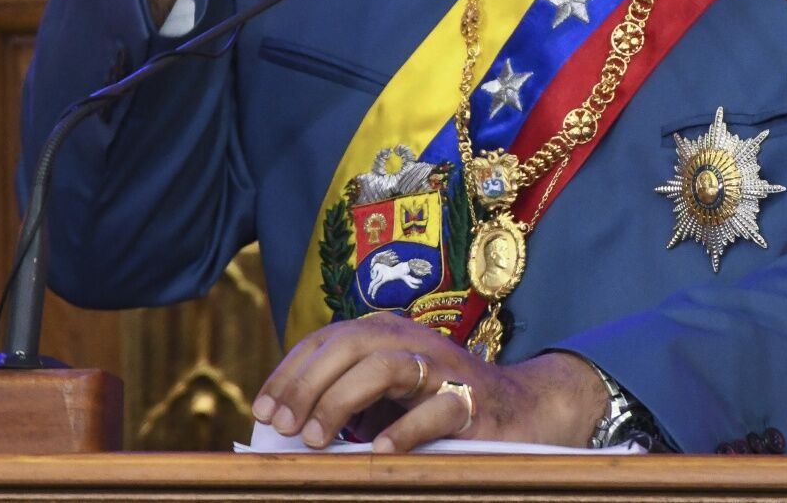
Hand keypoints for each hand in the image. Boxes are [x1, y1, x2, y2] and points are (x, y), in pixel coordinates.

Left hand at [253, 314, 607, 452]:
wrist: (524, 410)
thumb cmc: (442, 406)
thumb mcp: (389, 398)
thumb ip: (347, 402)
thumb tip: (286, 428)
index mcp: (388, 335)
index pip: (328, 340)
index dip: (290, 372)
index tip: (262, 409)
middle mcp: (414, 341)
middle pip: (350, 345)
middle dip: (308, 385)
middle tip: (283, 427)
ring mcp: (444, 368)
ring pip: (385, 366)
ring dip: (342, 400)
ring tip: (317, 438)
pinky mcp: (473, 401)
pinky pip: (436, 410)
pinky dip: (404, 430)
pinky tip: (378, 452)